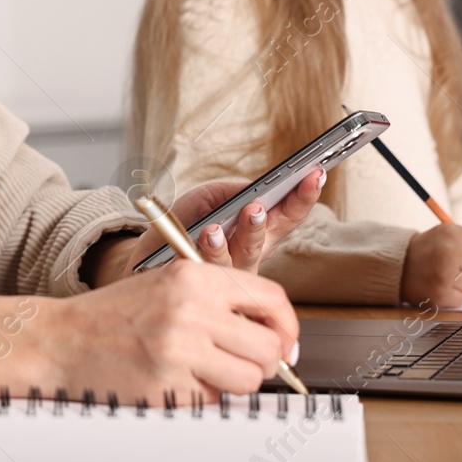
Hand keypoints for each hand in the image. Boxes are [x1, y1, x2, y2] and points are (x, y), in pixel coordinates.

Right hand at [42, 262, 299, 396]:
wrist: (62, 339)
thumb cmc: (115, 315)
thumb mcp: (167, 284)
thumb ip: (218, 300)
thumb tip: (274, 334)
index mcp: (195, 276)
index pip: (271, 298)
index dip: (287, 326)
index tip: (285, 342)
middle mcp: (192, 309)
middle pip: (269, 346)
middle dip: (265, 362)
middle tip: (243, 363)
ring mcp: (180, 349)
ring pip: (249, 379)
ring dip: (235, 383)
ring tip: (206, 372)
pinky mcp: (168, 385)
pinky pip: (214, 400)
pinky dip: (203, 396)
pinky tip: (176, 380)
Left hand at [87, 169, 326, 285]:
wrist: (146, 256)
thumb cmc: (184, 224)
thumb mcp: (209, 199)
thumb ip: (232, 193)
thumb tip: (254, 192)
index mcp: (258, 232)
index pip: (288, 215)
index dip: (304, 197)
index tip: (315, 174)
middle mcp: (249, 255)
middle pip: (265, 240)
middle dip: (263, 222)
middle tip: (257, 207)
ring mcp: (228, 275)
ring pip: (236, 261)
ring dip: (227, 243)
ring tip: (216, 227)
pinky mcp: (204, 288)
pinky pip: (208, 275)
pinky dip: (204, 255)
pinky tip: (201, 238)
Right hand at [400, 222, 461, 306]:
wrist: (398, 265)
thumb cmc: (427, 249)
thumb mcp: (447, 232)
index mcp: (454, 235)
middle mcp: (449, 253)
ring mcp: (444, 275)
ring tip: (448, 277)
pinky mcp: (439, 294)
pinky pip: (461, 299)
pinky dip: (454, 296)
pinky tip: (442, 286)